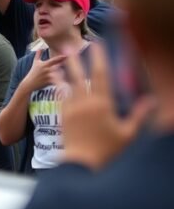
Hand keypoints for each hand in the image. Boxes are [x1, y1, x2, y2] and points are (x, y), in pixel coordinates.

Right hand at [19, 51, 67, 92]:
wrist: (29, 83)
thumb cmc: (33, 72)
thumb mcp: (35, 63)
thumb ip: (38, 55)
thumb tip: (40, 48)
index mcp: (44, 64)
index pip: (54, 60)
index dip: (60, 57)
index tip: (66, 55)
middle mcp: (47, 70)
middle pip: (58, 67)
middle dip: (63, 66)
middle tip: (69, 64)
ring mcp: (48, 76)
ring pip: (58, 74)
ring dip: (62, 73)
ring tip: (65, 73)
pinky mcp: (49, 82)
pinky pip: (57, 80)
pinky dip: (60, 79)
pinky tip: (62, 80)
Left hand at [61, 44, 153, 169]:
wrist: (81, 163)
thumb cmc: (107, 150)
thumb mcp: (127, 133)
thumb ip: (138, 115)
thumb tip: (152, 101)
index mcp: (102, 104)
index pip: (100, 76)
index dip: (98, 58)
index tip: (97, 45)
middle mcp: (84, 103)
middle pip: (78, 76)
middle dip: (74, 60)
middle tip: (69, 46)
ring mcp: (71, 109)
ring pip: (66, 84)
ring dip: (63, 70)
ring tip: (57, 58)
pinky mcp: (63, 116)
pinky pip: (59, 96)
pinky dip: (58, 86)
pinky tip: (55, 79)